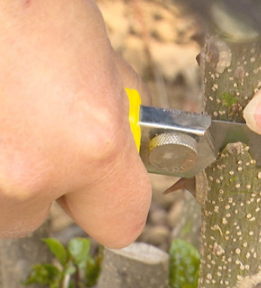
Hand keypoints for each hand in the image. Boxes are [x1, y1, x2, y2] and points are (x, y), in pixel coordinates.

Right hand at [0, 0, 150, 247]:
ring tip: (4, 113)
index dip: (115, 204)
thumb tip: (124, 150)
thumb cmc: (37, 6)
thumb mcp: (103, 63)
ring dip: (2, 170)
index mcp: (93, 145)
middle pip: (37, 216)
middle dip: (43, 182)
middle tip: (37, 133)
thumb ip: (116, 121)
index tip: (105, 193)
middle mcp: (27, 172)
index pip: (121, 223)